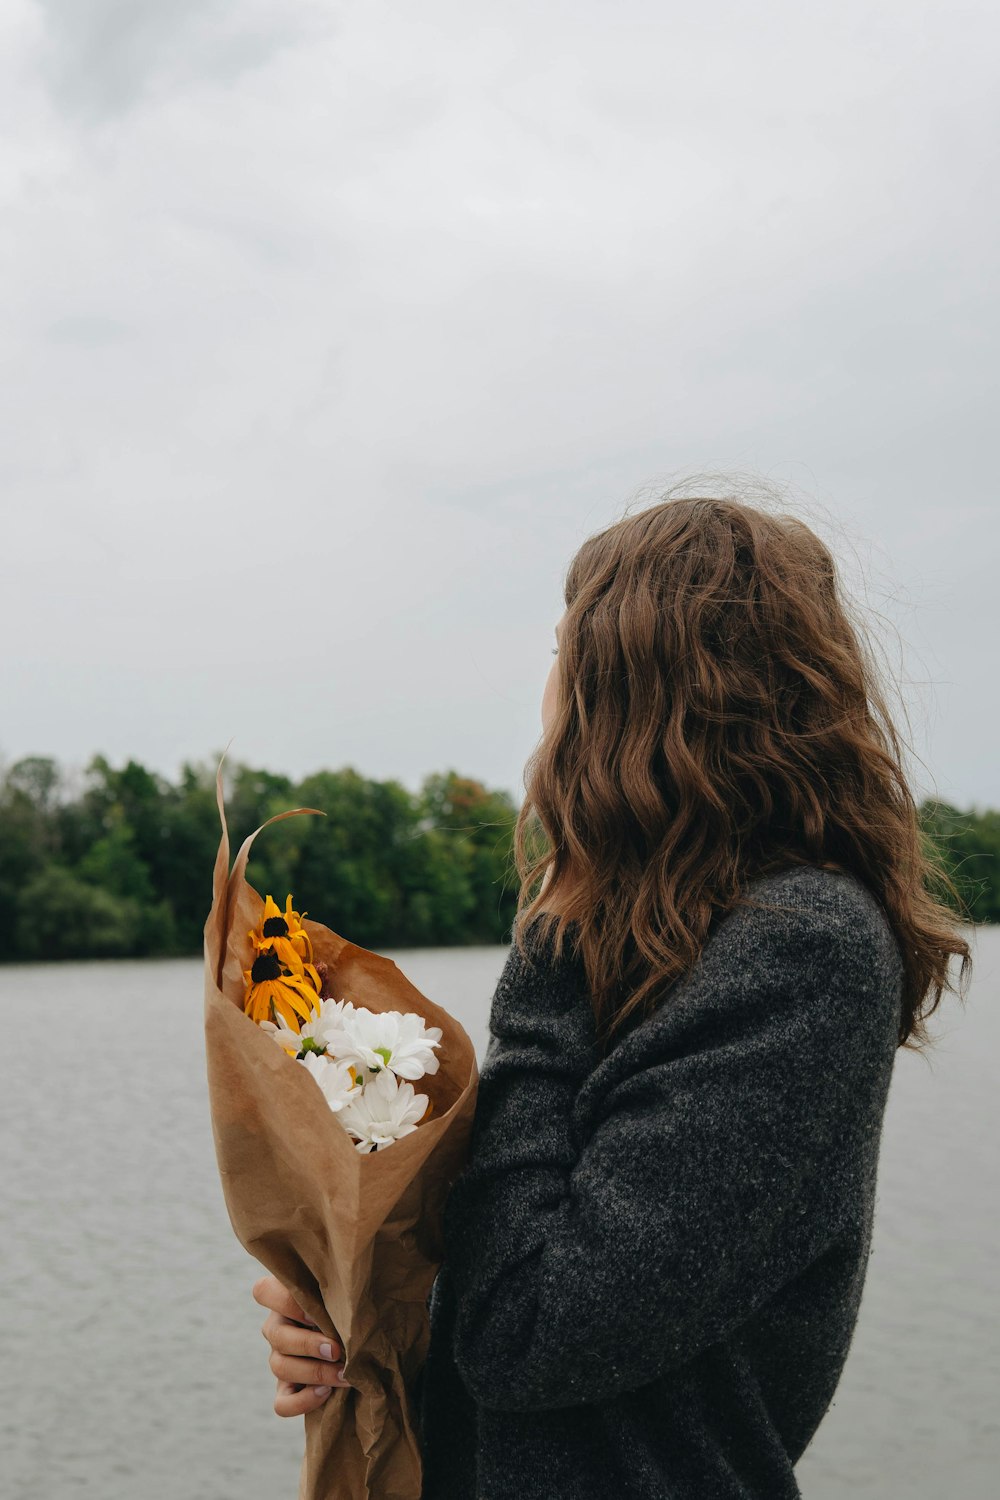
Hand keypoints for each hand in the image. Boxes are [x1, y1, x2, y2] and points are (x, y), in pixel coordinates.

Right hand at [253, 1274, 352, 1416]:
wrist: (357, 1338)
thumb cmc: (350, 1305)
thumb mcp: (341, 1293)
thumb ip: (337, 1290)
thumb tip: (349, 1301)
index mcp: (283, 1296)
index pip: (263, 1291)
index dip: (286, 1304)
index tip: (314, 1314)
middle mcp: (277, 1326)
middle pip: (276, 1335)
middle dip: (308, 1345)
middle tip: (336, 1350)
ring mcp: (279, 1358)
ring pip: (279, 1366)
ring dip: (314, 1373)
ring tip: (343, 1374)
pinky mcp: (287, 1388)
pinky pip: (282, 1403)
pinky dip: (302, 1401)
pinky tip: (326, 1392)